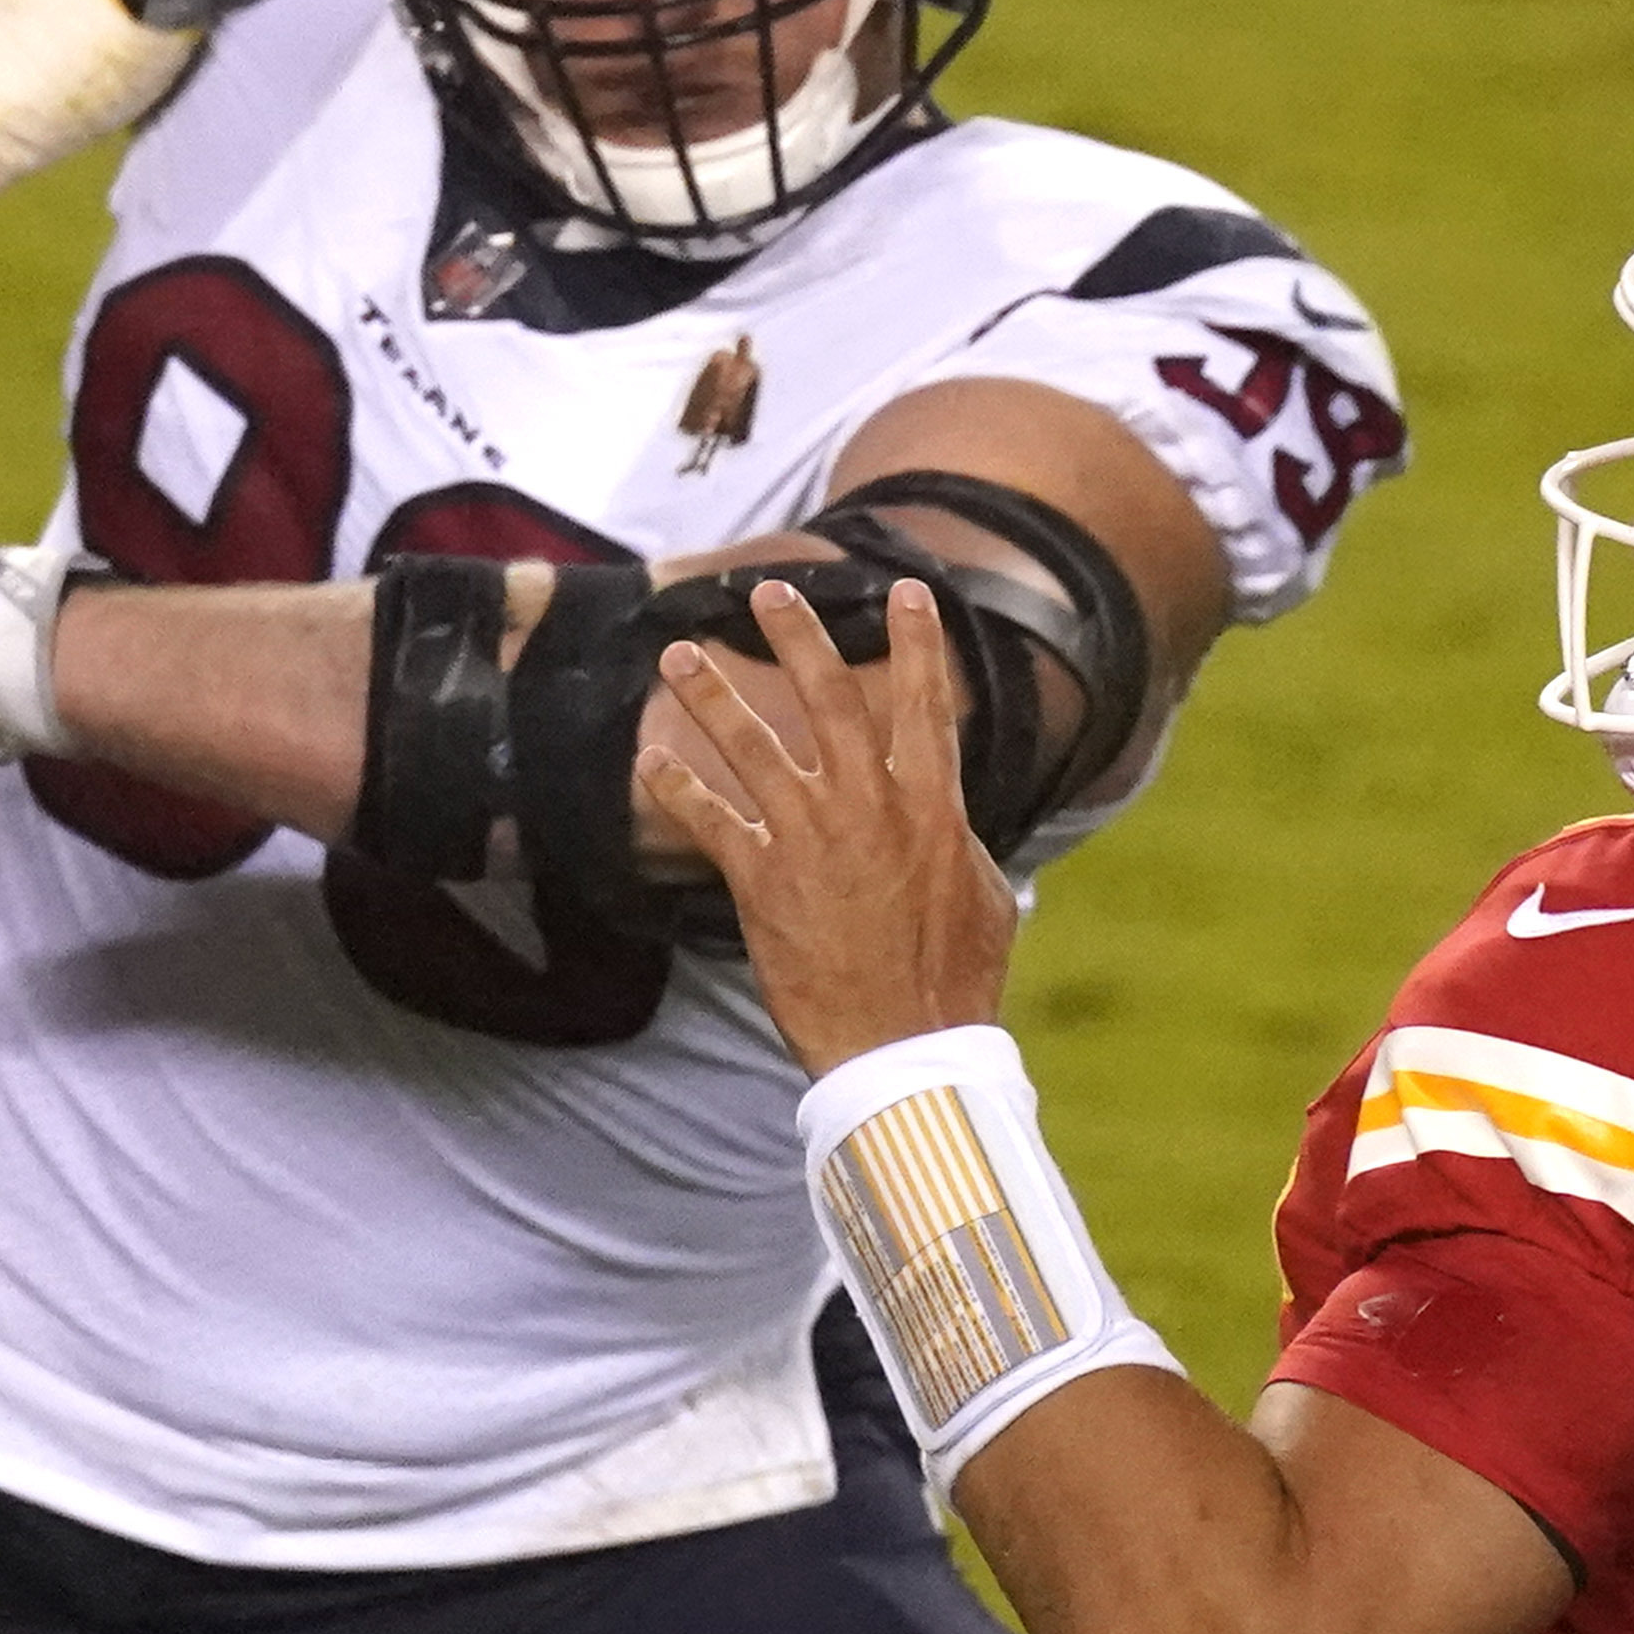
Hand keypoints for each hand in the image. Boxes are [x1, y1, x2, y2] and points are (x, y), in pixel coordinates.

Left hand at [638, 575, 1021, 1074]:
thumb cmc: (954, 981)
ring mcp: (809, 838)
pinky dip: (676, 788)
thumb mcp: (984, 900)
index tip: (908, 591)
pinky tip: (648, 761)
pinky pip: (709, 820)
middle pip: (827, 698)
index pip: (923, 705)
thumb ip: (962, 848)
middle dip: (797, 636)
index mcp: (932, 806)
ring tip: (679, 652)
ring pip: (752, 745)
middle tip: (770, 590)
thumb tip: (957, 830)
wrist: (902, 1044)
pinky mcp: (760, 880)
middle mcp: (867, 806)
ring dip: (712, 693)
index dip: (916, 644)